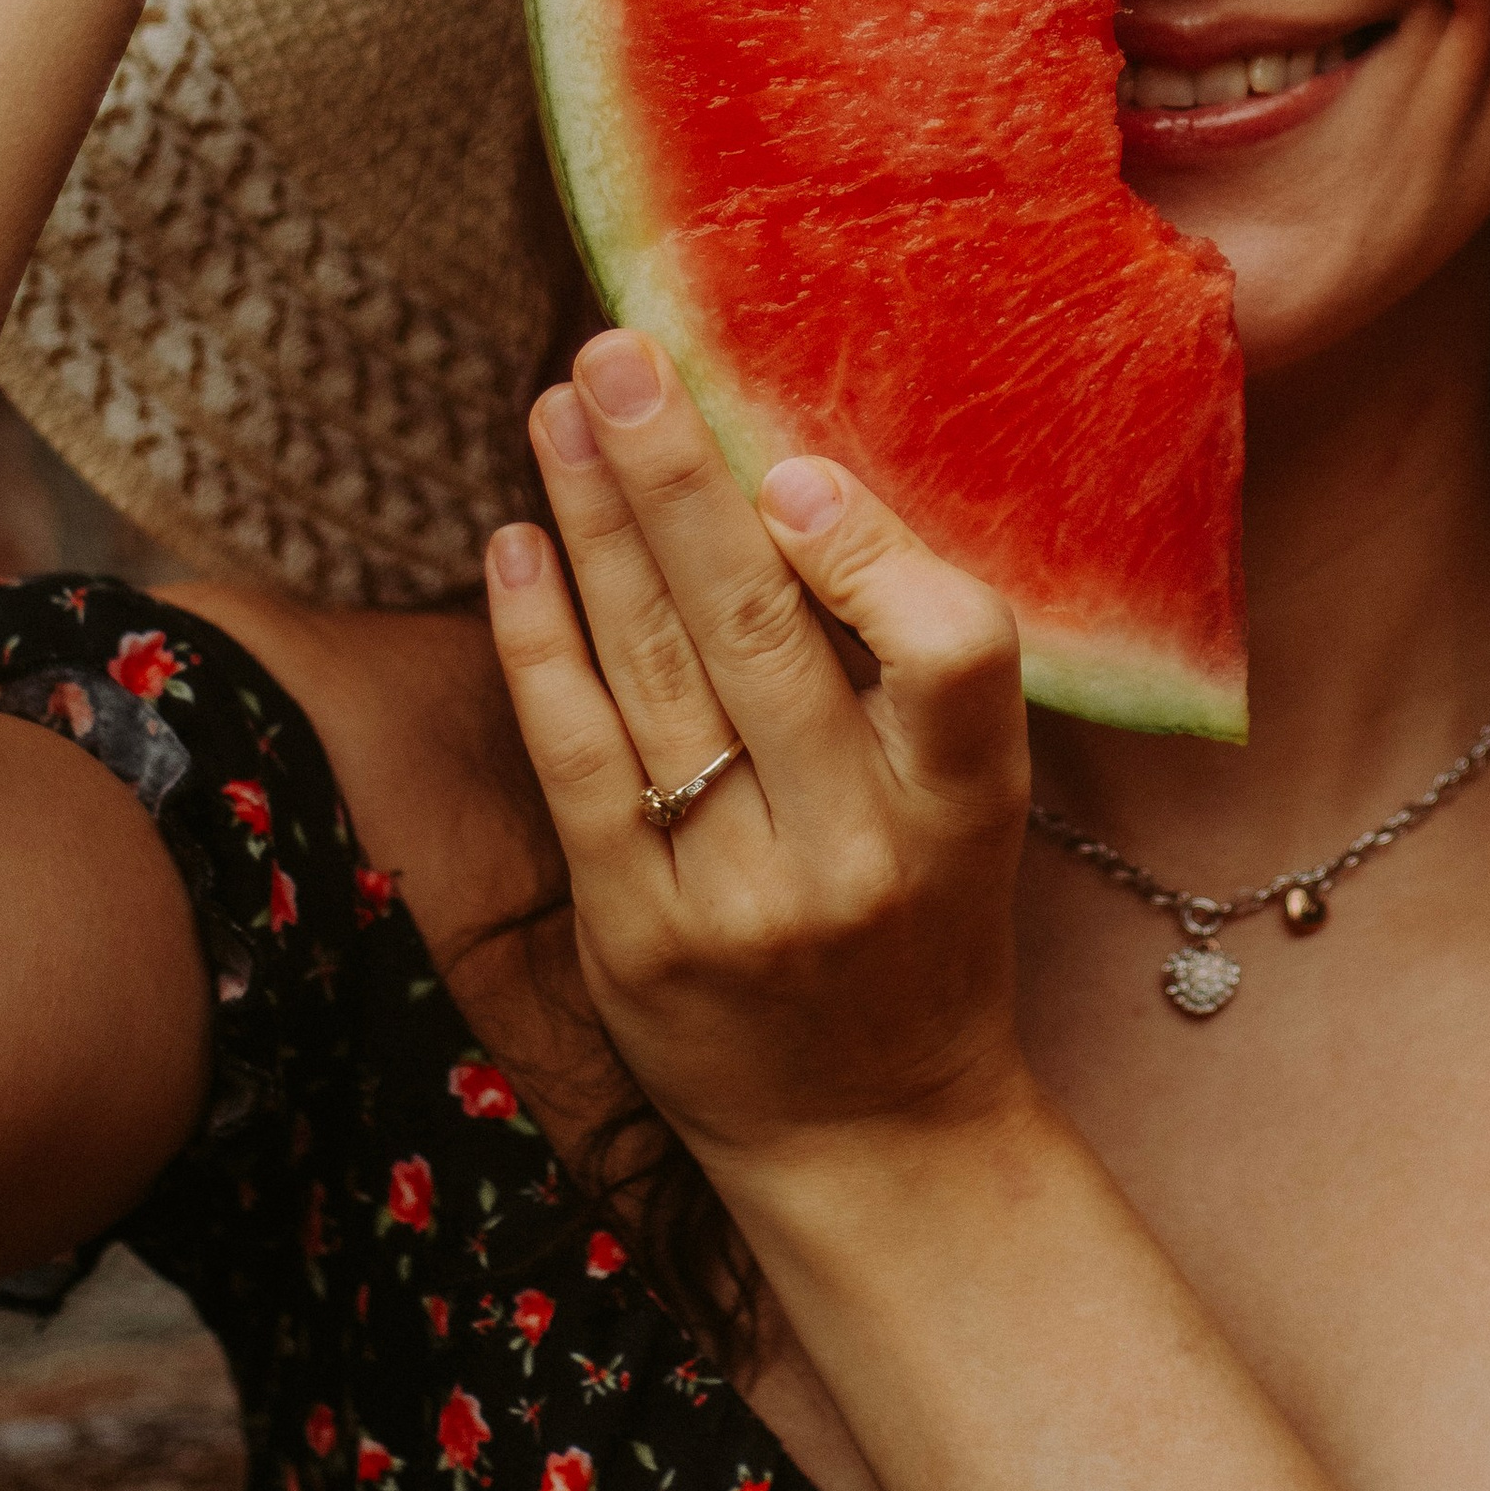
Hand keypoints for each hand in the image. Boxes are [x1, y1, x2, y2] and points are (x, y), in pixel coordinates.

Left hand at [487, 332, 1033, 1177]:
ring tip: (559, 405)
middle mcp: (857, 853)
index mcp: (968, 805)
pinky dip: (541, 646)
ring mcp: (740, 903)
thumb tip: (794, 460)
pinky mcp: (637, 941)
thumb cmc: (928, 918)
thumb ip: (907, 657)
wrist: (874, 1139)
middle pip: (760, 638)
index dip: (871, 558)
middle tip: (618, 351)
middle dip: (679, 479)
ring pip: (656, 679)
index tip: (792, 463)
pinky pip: (579, 764)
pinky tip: (516, 544)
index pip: (951, 659)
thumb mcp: (973, 799)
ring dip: (597, 525)